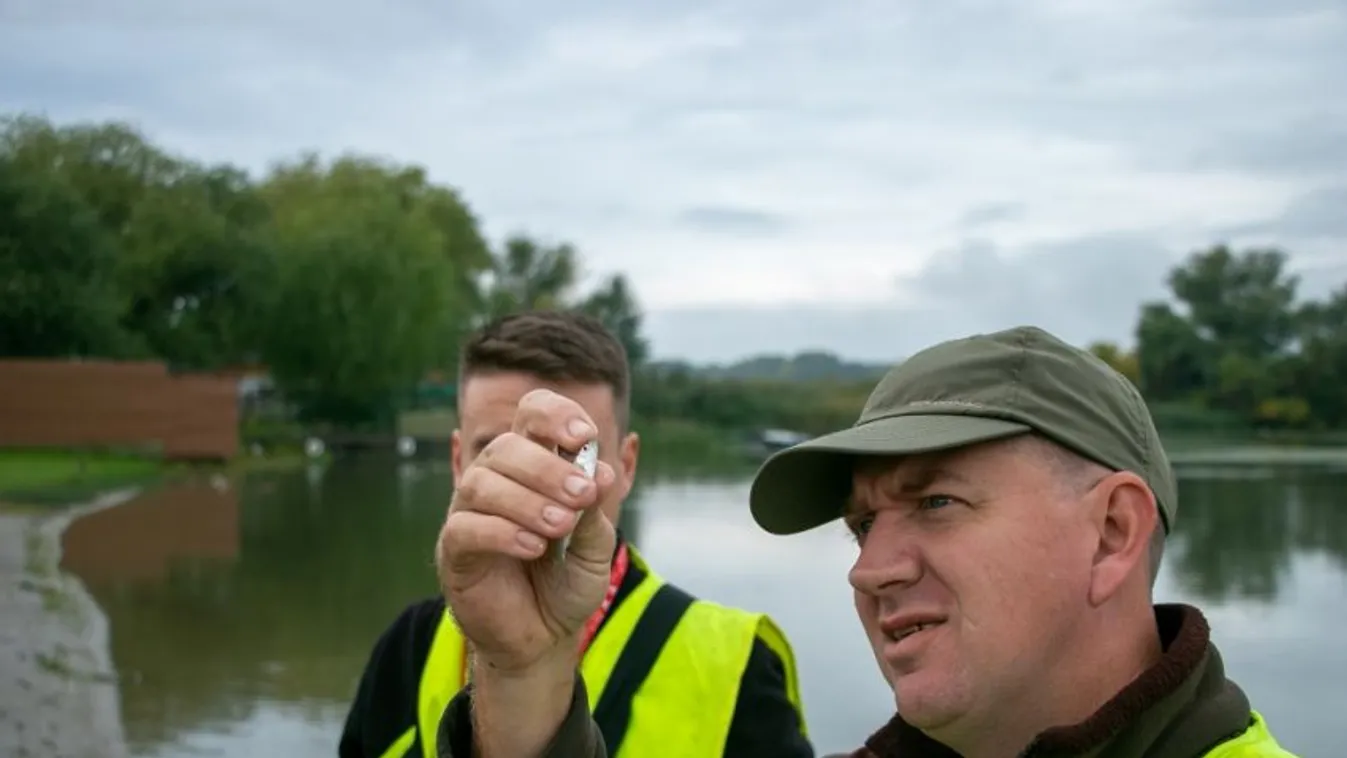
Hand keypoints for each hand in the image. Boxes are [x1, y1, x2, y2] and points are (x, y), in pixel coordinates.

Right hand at [436, 388, 618, 675]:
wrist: (543, 639)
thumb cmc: (565, 585)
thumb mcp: (594, 552)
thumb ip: (596, 515)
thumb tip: (601, 472)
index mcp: (532, 468)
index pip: (531, 416)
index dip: (555, 415)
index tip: (585, 437)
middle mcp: (496, 481)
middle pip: (506, 447)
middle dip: (547, 467)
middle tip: (582, 495)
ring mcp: (469, 514)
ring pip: (482, 483)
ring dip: (527, 500)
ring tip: (560, 526)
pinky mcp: (454, 551)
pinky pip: (465, 527)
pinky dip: (502, 532)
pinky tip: (532, 547)